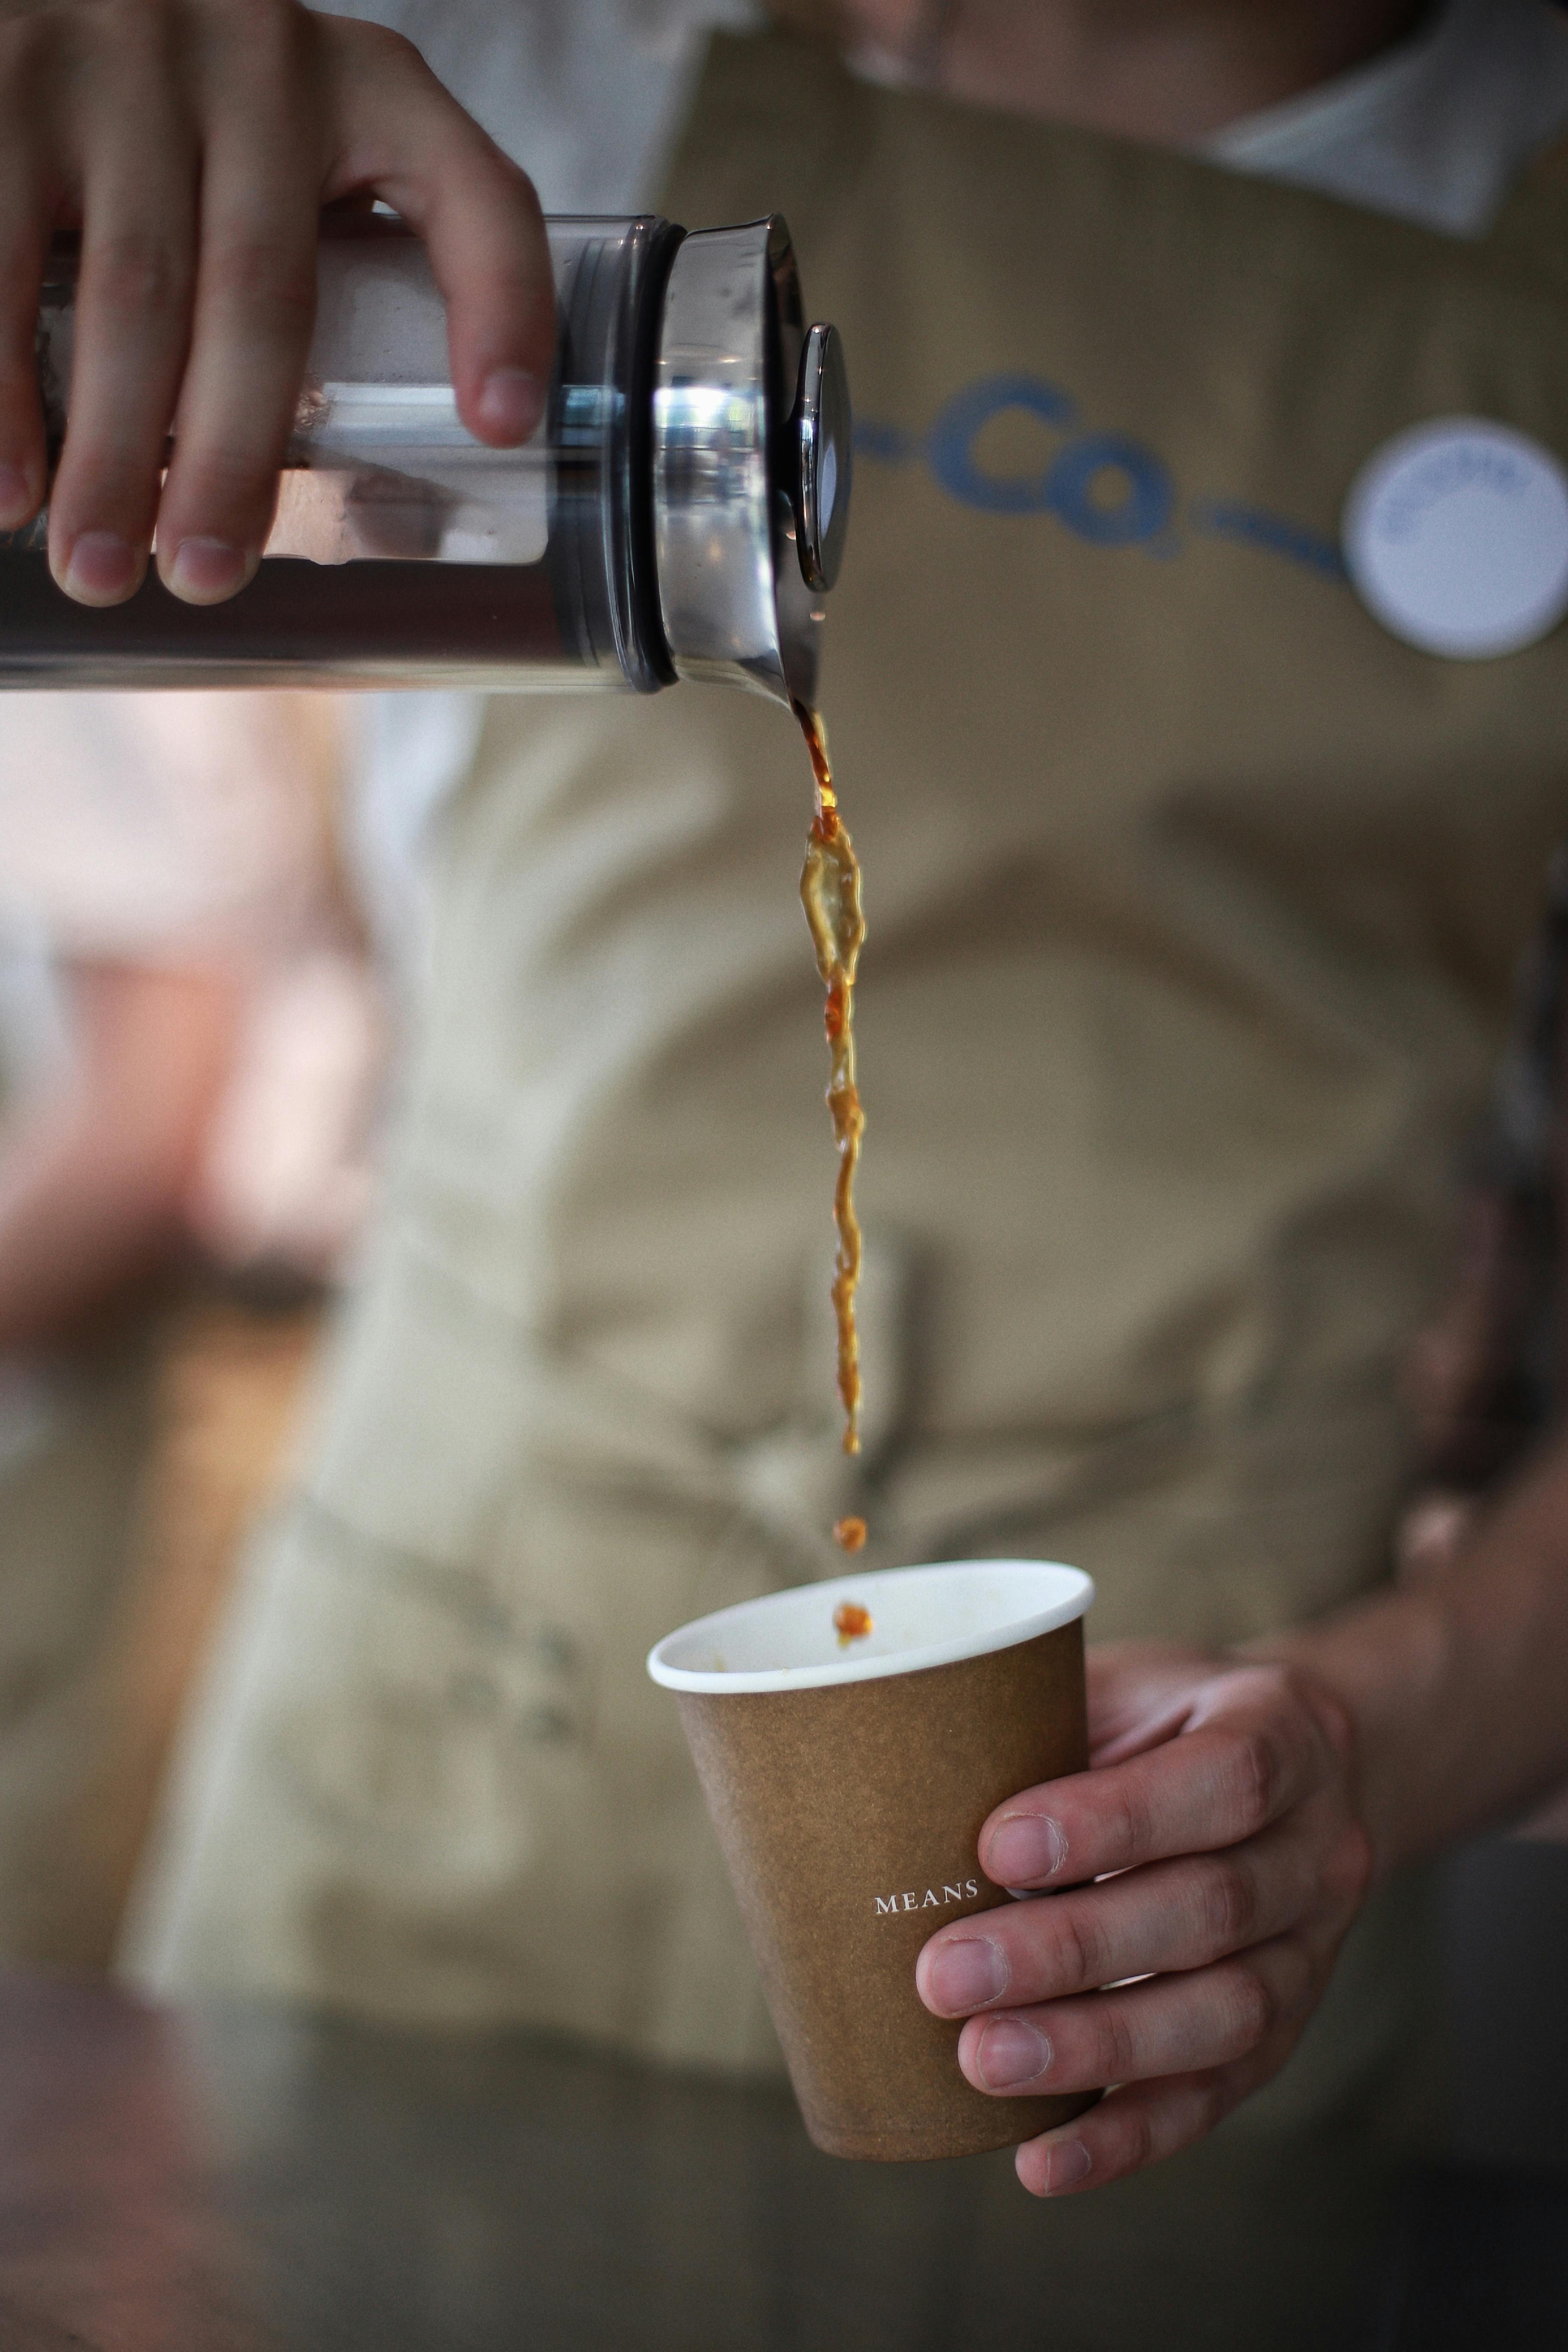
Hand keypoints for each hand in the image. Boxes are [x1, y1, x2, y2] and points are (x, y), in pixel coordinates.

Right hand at [0, 0, 552, 603]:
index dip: (503, 309)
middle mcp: (260, 61)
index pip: (476, 194)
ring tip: (97, 570)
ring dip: (111, 451)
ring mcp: (129, 57)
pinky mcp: (11, 72)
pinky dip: (1, 384)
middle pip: (263, 295)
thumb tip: (337, 506)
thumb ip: (315, 273)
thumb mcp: (280, 159)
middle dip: (233, 457)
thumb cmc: (182, 119)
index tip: (502, 429)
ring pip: (133, 292)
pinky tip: (7, 487)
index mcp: (369, 90)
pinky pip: (4, 250)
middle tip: (205, 576)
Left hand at [915, 1645, 1373, 2196]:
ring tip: (981, 2061)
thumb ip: (1044, 1723)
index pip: (1222, 1779)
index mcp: (1282, 1731)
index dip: (1111, 1821)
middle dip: (1071, 1951)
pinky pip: (1213, 2097)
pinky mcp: (1283, 2034)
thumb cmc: (1170, 1718)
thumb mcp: (1126, 1682)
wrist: (1299, 1766)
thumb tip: (895, 1780)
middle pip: (1212, 1909)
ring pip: (1221, 2014)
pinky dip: (1125, 2134)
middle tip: (946, 1975)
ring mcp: (1312, 1950)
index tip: (996, 1849)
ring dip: (1094, 2047)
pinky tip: (1041, 2159)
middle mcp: (1317, 1849)